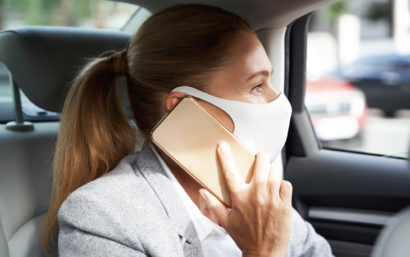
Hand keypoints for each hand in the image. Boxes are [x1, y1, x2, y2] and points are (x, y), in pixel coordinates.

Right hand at [199, 141, 292, 256]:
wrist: (265, 253)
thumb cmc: (245, 237)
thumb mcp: (226, 222)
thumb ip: (213, 205)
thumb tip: (202, 192)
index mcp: (239, 198)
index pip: (230, 172)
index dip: (225, 156)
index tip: (222, 145)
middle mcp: (256, 194)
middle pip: (261, 163)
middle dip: (260, 157)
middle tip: (260, 158)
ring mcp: (272, 198)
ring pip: (275, 172)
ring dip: (272, 172)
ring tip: (269, 178)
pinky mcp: (285, 204)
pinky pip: (286, 184)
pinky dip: (283, 185)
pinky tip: (278, 191)